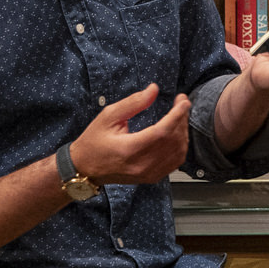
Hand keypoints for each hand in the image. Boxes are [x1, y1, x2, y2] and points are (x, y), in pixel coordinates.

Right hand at [73, 85, 191, 187]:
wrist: (85, 168)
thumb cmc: (94, 141)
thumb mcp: (109, 116)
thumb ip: (133, 103)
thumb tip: (154, 89)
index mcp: (129, 149)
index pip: (163, 131)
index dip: (177, 115)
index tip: (183, 101)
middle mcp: (141, 164)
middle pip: (173, 141)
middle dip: (182, 119)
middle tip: (182, 103)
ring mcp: (148, 174)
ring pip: (178, 153)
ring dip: (183, 132)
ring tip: (180, 116)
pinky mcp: (151, 178)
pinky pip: (175, 163)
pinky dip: (180, 147)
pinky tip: (177, 134)